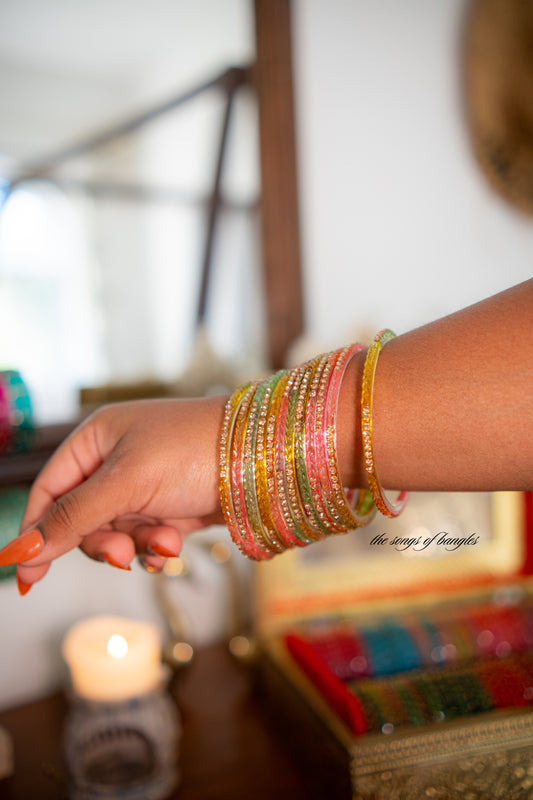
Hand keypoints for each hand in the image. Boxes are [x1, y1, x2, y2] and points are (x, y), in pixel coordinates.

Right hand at [0, 396, 226, 591]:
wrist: (264, 457)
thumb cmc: (194, 450)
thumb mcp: (127, 483)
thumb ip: (74, 517)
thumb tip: (22, 551)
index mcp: (97, 439)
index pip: (50, 490)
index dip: (36, 532)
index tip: (27, 576)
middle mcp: (116, 459)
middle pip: (81, 519)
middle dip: (102, 541)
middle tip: (121, 555)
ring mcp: (144, 483)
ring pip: (115, 532)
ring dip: (137, 544)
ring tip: (167, 541)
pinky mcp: (169, 504)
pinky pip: (145, 537)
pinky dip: (157, 545)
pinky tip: (175, 544)